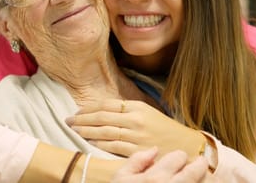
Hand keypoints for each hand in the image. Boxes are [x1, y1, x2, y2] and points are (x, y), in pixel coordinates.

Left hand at [66, 99, 204, 158]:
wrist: (187, 146)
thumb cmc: (165, 130)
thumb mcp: (148, 113)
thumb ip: (128, 111)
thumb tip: (104, 112)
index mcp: (137, 106)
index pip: (107, 104)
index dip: (89, 107)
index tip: (77, 110)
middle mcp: (136, 119)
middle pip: (102, 117)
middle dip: (82, 119)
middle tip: (68, 120)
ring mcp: (136, 135)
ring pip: (105, 131)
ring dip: (86, 131)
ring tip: (74, 131)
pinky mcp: (137, 150)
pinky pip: (113, 146)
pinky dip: (99, 144)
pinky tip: (89, 143)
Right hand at [111, 147, 211, 182]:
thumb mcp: (120, 179)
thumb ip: (136, 161)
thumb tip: (154, 151)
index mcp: (155, 178)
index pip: (179, 157)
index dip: (179, 157)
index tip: (178, 161)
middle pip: (198, 170)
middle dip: (199, 165)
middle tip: (199, 165)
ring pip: (204, 182)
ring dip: (203, 179)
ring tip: (200, 178)